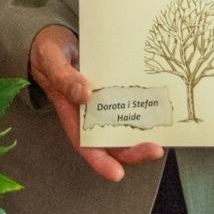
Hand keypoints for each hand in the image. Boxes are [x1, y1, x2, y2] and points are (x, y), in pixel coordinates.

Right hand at [29, 24, 162, 182]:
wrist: (56, 39)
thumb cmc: (49, 53)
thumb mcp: (51, 60)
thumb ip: (64, 77)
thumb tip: (85, 94)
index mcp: (71, 113)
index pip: (85, 144)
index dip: (101, 162)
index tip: (117, 174)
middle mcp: (90, 114)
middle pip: (111, 143)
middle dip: (133, 152)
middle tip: (155, 149)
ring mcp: (104, 103)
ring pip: (124, 127)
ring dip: (143, 134)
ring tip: (163, 134)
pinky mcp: (115, 90)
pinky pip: (130, 104)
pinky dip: (144, 109)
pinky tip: (160, 107)